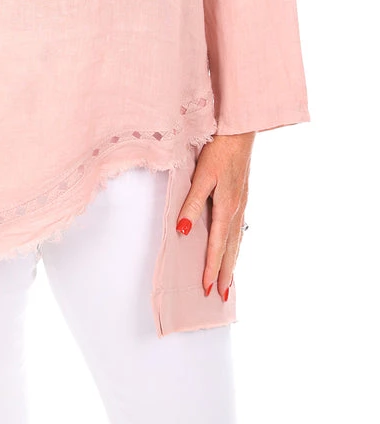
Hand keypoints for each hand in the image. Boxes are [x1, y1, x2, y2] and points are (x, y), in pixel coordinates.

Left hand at [175, 132, 253, 299]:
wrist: (239, 132)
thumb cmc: (218, 151)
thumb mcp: (202, 176)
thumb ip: (192, 204)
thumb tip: (184, 230)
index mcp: (226, 208)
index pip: (216, 246)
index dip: (210, 268)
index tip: (206, 288)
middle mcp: (237, 210)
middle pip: (231, 249)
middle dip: (225, 273)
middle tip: (221, 296)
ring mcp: (242, 203)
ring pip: (237, 240)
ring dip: (232, 262)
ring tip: (229, 281)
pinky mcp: (242, 196)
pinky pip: (239, 229)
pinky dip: (236, 245)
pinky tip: (234, 246)